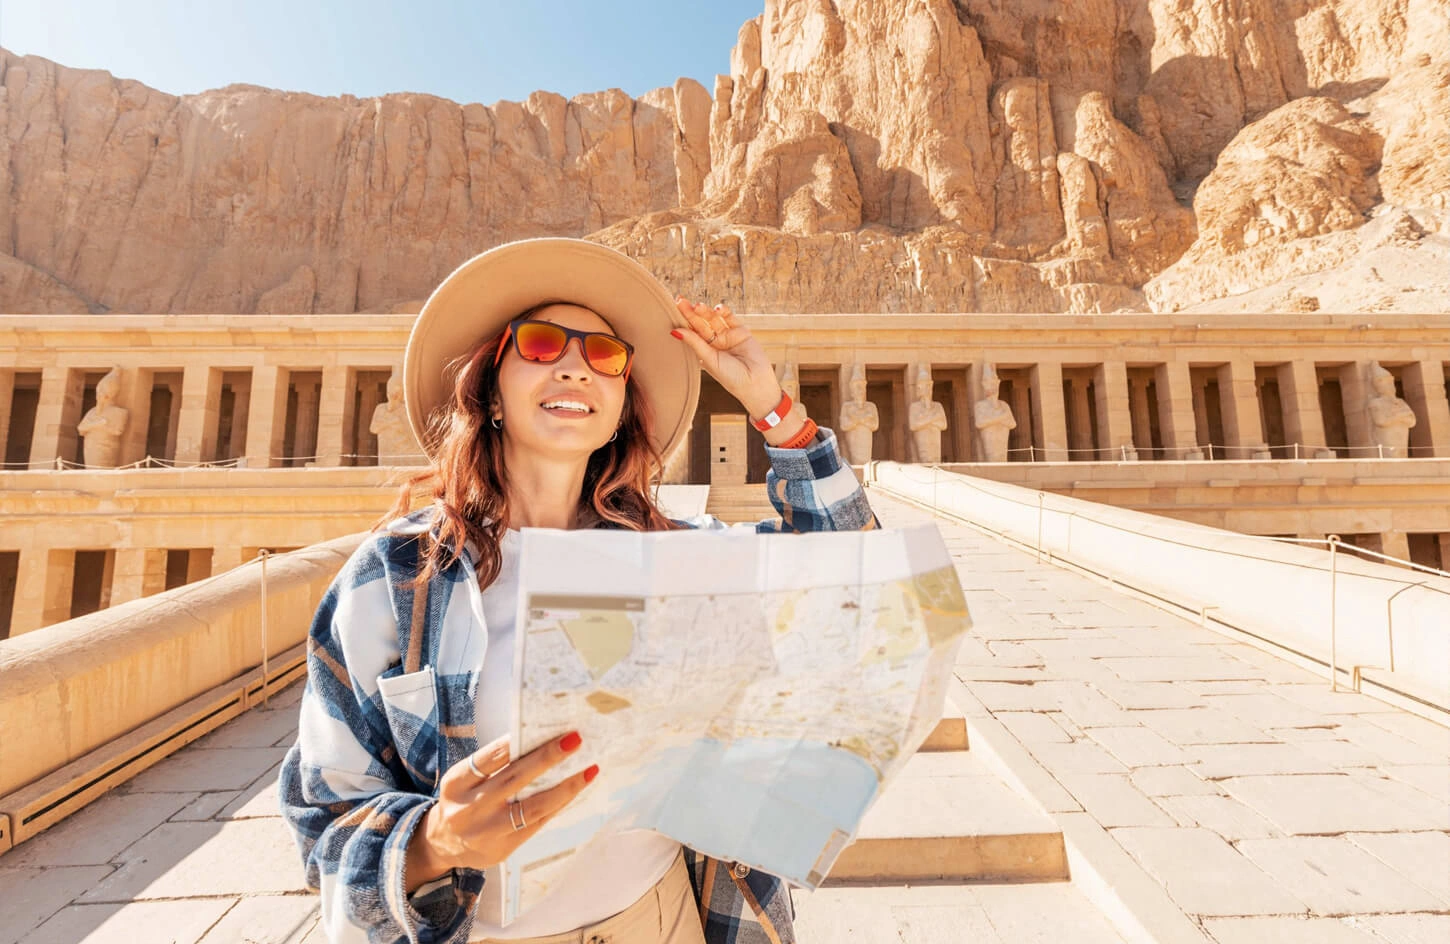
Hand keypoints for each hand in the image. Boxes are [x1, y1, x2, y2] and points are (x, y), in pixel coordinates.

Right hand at [404, 732, 596, 887]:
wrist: (444, 845)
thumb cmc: (462, 800)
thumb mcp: (464, 780)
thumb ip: (492, 765)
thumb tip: (537, 740)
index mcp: (456, 784)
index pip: (487, 759)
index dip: (513, 743)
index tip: (541, 726)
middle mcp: (470, 808)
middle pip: (514, 779)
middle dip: (547, 758)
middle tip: (574, 739)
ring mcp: (488, 831)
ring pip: (533, 806)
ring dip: (565, 787)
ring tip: (589, 770)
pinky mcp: (504, 848)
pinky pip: (538, 823)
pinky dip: (559, 805)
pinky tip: (576, 791)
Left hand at [670, 299, 784, 420]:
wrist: (755, 384)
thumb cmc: (731, 378)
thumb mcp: (709, 359)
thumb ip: (695, 343)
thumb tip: (675, 331)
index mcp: (704, 351)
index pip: (692, 332)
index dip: (684, 320)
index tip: (675, 307)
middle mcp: (715, 342)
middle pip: (701, 323)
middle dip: (692, 312)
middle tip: (681, 301)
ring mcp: (728, 336)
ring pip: (715, 319)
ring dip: (707, 311)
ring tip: (698, 306)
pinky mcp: (742, 332)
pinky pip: (731, 318)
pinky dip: (725, 312)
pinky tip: (718, 309)